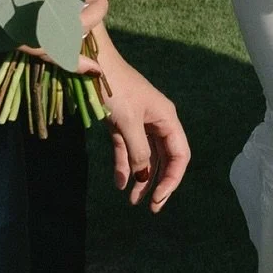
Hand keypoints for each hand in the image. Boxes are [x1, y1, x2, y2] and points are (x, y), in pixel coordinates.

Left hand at [92, 30, 190, 211]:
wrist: (93, 64)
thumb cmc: (116, 89)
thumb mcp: (128, 122)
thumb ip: (138, 151)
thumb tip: (144, 176)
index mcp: (166, 119)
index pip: (179, 155)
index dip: (173, 178)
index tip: (158, 197)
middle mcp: (157, 122)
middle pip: (165, 158)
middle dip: (159, 182)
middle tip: (152, 207)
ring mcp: (139, 123)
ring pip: (146, 156)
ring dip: (141, 178)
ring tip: (133, 201)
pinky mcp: (122, 123)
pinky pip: (127, 150)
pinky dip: (124, 166)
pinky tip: (119, 183)